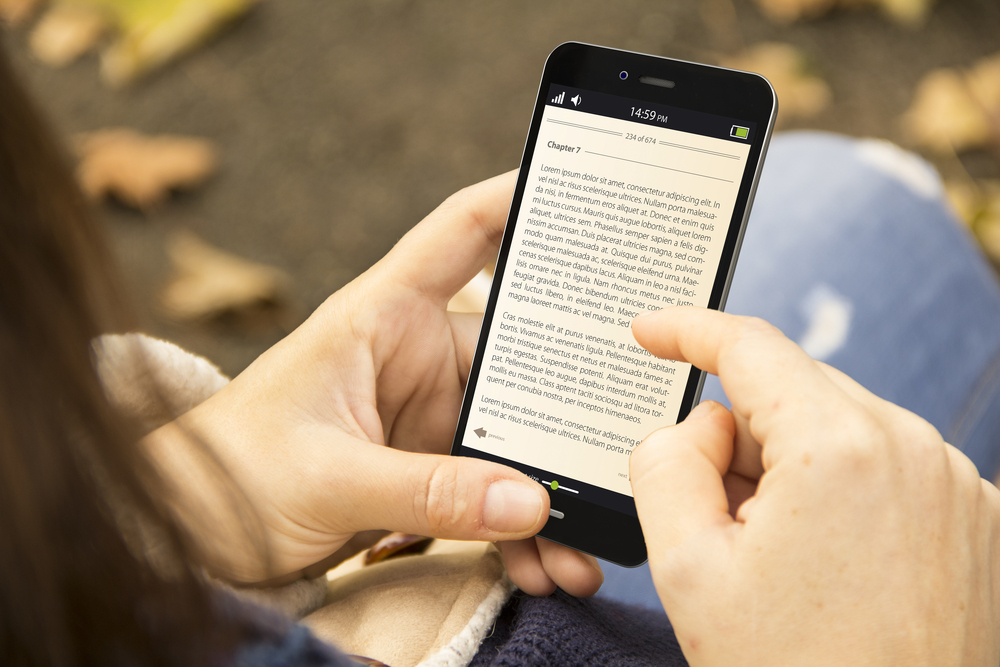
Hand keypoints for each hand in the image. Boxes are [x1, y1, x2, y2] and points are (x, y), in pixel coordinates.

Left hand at [144, 171, 601, 595]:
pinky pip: (493, 489)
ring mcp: (427, 416)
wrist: (190, 531)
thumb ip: (425, 491)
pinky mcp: (428, 468)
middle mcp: (416, 356)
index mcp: (383, 316)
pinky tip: (544, 564)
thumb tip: (527, 502)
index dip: (522, 200)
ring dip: (550, 491)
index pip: (461, 233)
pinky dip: (520, 528)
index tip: (590, 193)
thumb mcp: (326, 477)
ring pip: (516, 438)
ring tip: (584, 547)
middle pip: (519, 358)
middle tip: (620, 451)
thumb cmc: (231, 470)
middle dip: (570, 413)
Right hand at [629, 308, 999, 665]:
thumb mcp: (688, 569)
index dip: (688, 331)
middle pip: (793, 393)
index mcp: (841, 447)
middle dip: (739, 434)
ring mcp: (955, 484)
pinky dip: (839, 491)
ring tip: (776, 560)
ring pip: (838, 429)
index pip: (750, 347)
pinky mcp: (976, 518)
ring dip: (789, 468)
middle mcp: (914, 448)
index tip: (651, 332)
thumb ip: (666, 462)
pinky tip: (825, 565)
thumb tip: (702, 426)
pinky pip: (884, 467)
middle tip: (713, 517)